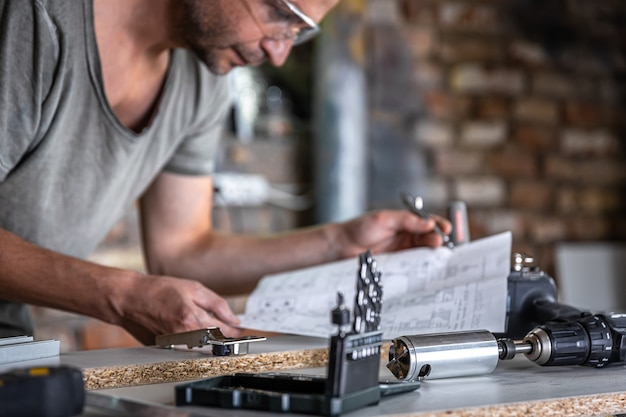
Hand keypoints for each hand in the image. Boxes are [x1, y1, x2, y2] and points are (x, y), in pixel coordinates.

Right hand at [112, 274, 241, 344]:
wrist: (129, 298)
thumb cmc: (159, 290)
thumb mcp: (194, 289)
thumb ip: (218, 305)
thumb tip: (235, 320)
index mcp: (192, 319)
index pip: (224, 332)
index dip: (235, 331)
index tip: (241, 329)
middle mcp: (183, 337)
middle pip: (214, 343)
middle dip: (223, 336)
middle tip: (226, 327)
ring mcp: (173, 346)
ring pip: (201, 347)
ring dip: (208, 339)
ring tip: (201, 324)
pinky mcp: (164, 349)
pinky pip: (186, 347)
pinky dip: (192, 340)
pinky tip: (186, 327)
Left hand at [333, 210, 451, 257]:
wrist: (342, 247)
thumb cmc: (359, 228)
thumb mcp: (383, 219)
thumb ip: (406, 220)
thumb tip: (428, 223)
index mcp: (405, 222)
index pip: (428, 222)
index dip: (438, 225)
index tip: (445, 229)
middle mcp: (406, 236)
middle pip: (429, 238)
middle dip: (437, 240)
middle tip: (439, 243)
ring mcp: (402, 251)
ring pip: (424, 252)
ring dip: (432, 254)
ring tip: (436, 255)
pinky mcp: (398, 265)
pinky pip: (413, 266)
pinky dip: (421, 266)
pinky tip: (425, 267)